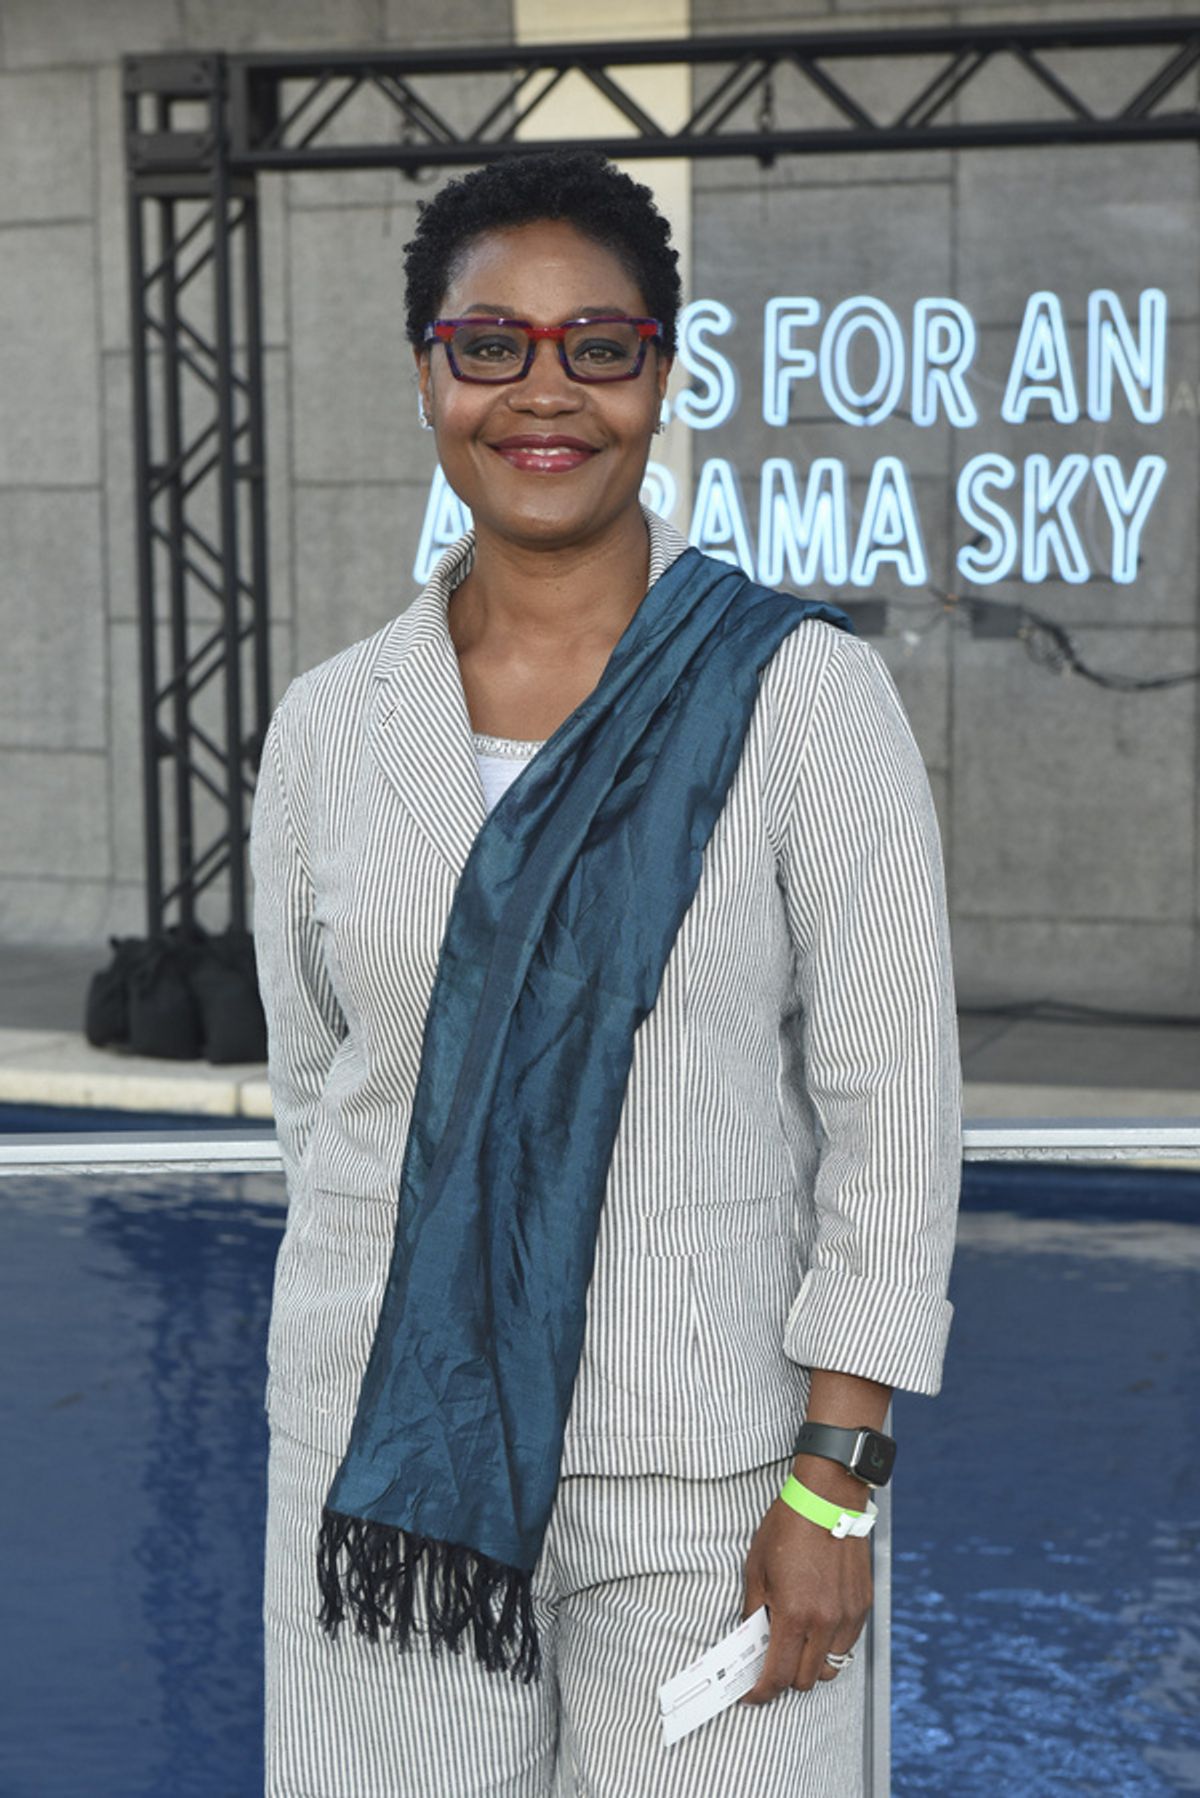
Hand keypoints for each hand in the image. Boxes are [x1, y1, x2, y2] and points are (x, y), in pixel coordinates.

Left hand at [739, 1479, 872, 1701]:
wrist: (827, 1499)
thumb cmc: (787, 1529)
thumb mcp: (757, 1569)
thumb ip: (754, 1610)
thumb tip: (750, 1640)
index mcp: (794, 1615)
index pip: (778, 1675)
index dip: (762, 1692)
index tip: (751, 1694)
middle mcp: (825, 1622)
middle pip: (806, 1680)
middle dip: (785, 1678)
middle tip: (771, 1662)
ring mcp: (847, 1615)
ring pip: (831, 1667)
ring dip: (812, 1665)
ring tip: (796, 1644)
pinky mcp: (862, 1605)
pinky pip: (847, 1643)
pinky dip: (831, 1645)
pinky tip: (817, 1625)